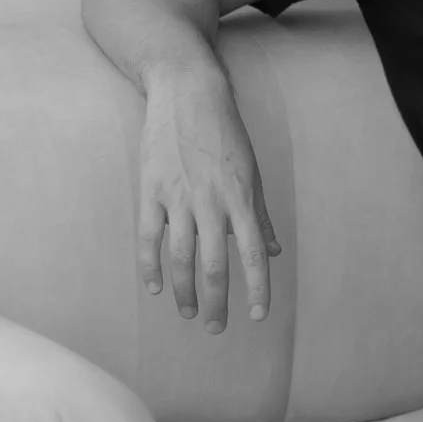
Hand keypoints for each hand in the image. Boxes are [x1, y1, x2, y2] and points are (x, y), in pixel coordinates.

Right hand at [137, 65, 281, 329]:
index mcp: (241, 198)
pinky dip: (150, 266)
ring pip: (180, 258)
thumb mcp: (252, 172)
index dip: (256, 288)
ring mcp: (178, 197)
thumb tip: (274, 250)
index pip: (253, 254)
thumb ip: (260, 215)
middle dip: (217, 302)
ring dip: (184, 291)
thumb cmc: (225, 133)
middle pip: (214, 265)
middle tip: (216, 328)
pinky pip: (149, 237)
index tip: (258, 316)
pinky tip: (154, 287)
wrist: (187, 93)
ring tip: (189, 312)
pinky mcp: (151, 190)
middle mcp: (211, 202)